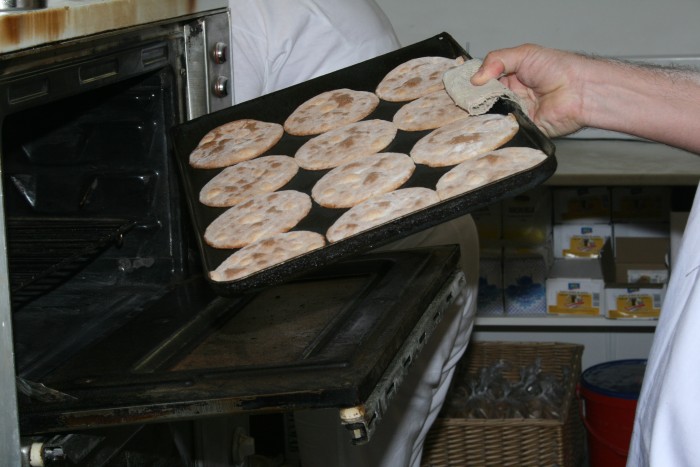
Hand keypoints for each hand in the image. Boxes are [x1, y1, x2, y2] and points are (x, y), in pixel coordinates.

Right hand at [471, 44, 588, 137]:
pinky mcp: (522, 130)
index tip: (459, 86)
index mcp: (510, 78)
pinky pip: (504, 131)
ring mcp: (516, 114)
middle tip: (463, 100)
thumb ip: (497, 60)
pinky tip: (488, 122)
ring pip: (491, 117)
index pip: (484, 82)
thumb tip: (475, 79)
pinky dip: (496, 127)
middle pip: (484, 101)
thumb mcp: (524, 54)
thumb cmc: (558, 68)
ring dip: (483, 114)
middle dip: (475, 100)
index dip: (472, 84)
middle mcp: (511, 97)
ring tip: (472, 110)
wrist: (580, 91)